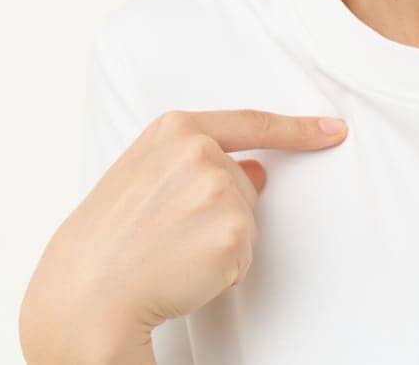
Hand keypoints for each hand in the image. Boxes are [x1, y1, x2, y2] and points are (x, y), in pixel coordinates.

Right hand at [20, 109, 347, 362]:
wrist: (85, 294)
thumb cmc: (107, 240)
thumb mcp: (143, 178)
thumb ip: (197, 162)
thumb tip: (256, 170)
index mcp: (175, 128)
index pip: (251, 124)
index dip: (298, 128)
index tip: (333, 128)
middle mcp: (200, 150)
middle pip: (245, 183)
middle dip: (221, 212)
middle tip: (165, 235)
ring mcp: (219, 188)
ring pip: (247, 220)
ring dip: (220, 243)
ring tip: (168, 253)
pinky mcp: (233, 231)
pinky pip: (245, 255)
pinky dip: (222, 271)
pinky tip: (183, 271)